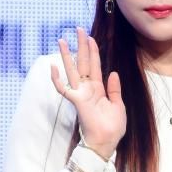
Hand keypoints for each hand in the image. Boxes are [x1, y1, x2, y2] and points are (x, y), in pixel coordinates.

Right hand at [50, 26, 126, 157]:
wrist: (108, 142)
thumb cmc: (113, 128)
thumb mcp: (118, 105)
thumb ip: (115, 89)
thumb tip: (113, 72)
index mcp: (99, 90)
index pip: (94, 66)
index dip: (93, 52)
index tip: (90, 38)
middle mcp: (88, 89)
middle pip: (83, 63)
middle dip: (81, 46)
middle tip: (78, 29)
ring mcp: (81, 94)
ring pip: (72, 71)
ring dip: (67, 55)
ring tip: (61, 40)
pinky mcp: (77, 101)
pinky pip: (64, 89)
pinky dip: (57, 80)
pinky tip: (53, 67)